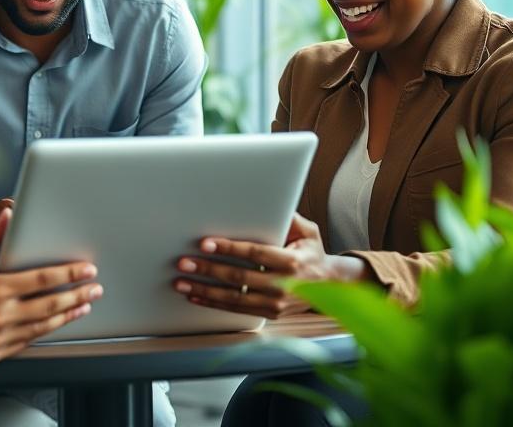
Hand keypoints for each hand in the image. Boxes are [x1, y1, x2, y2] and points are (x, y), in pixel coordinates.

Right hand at [0, 209, 101, 365]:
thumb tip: (8, 217)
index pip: (43, 280)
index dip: (69, 274)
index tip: (87, 269)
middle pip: (50, 306)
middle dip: (77, 295)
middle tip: (94, 288)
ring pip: (41, 328)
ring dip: (65, 316)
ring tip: (82, 306)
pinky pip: (24, 343)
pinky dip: (42, 333)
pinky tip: (52, 324)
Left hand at [172, 213, 366, 318]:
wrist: (331, 287)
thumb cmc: (312, 253)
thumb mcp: (307, 231)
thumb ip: (287, 217)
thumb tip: (265, 199)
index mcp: (292, 262)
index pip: (254, 254)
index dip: (228, 248)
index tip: (205, 243)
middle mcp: (284, 285)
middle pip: (239, 277)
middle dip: (208, 270)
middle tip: (184, 262)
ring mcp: (276, 304)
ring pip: (233, 298)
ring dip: (204, 290)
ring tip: (181, 282)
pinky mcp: (269, 314)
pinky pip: (236, 310)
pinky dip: (212, 303)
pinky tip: (195, 296)